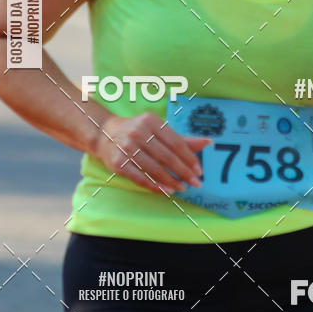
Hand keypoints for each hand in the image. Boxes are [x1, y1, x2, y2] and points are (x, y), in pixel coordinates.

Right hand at [94, 111, 211, 194]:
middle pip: (167, 156)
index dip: (189, 158)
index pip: (176, 142)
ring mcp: (126, 147)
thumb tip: (208, 142)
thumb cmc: (137, 132)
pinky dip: (155, 185)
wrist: (104, 134)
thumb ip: (182, 139)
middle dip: (184, 172)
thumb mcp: (158, 130)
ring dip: (171, 181)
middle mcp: (138, 132)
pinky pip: (140, 177)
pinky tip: (167, 190)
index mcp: (151, 121)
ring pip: (155, 169)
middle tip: (197, 183)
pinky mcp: (117, 162)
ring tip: (183, 188)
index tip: (199, 170)